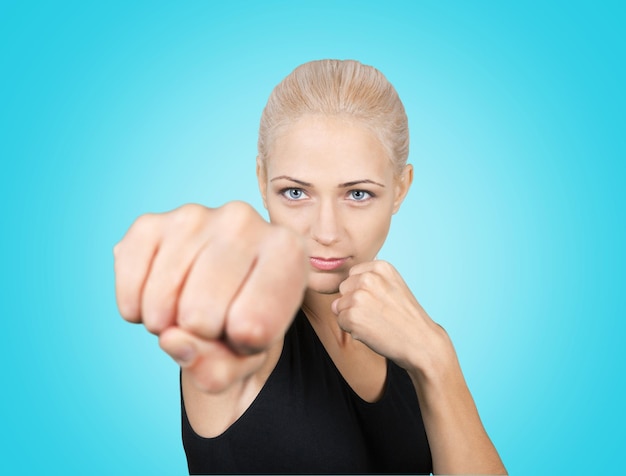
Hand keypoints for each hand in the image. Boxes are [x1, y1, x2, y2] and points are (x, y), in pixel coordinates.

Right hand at [114, 202, 307, 391]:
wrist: (218, 293)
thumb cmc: (245, 324)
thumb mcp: (247, 358)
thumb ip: (218, 368)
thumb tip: (172, 338)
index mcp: (287, 250)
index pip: (253, 328)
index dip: (242, 346)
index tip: (250, 327)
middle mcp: (245, 219)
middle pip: (201, 315)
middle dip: (201, 335)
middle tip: (214, 319)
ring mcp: (195, 215)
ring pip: (164, 301)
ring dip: (166, 323)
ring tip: (188, 307)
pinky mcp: (151, 222)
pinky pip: (131, 282)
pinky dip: (135, 307)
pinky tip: (158, 299)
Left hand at [331, 260, 451, 373]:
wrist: (421, 341)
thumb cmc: (406, 317)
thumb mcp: (393, 285)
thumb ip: (371, 279)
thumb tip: (344, 287)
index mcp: (380, 267)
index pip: (353, 275)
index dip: (362, 291)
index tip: (379, 301)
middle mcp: (368, 278)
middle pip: (344, 289)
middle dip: (354, 302)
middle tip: (378, 313)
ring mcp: (359, 297)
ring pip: (339, 306)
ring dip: (352, 317)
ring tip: (376, 322)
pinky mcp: (352, 316)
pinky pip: (341, 321)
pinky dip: (352, 330)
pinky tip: (372, 331)